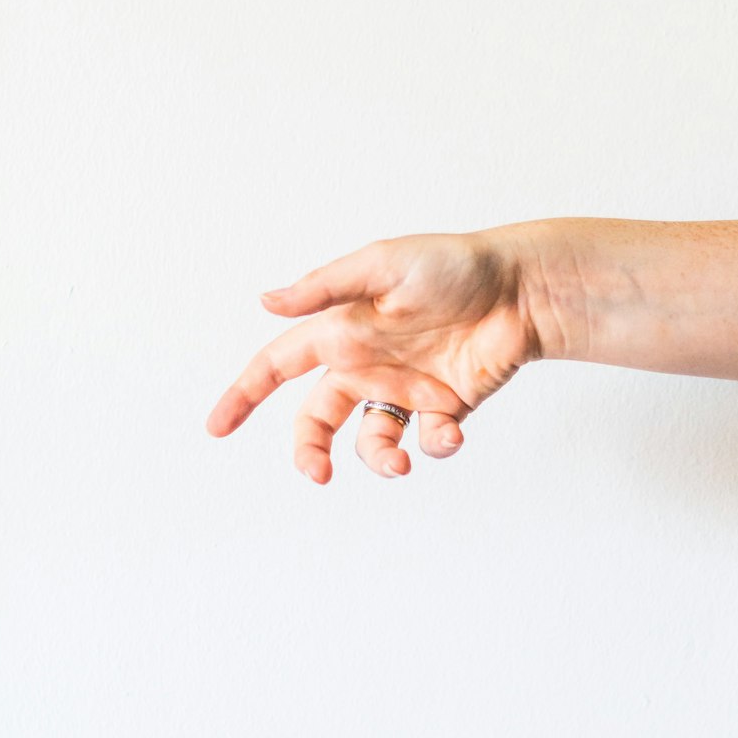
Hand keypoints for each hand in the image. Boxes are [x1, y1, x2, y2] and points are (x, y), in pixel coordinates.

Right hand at [205, 228, 539, 482]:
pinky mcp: (445, 406)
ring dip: (378, 462)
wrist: (522, 289)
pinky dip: (435, 446)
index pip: (279, 366)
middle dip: (308, 451)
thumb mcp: (382, 264)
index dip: (244, 394)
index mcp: (342, 332)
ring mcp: (406, 388)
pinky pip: (427, 440)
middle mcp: (368, 364)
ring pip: (370, 442)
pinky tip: (450, 430)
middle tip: (316, 473)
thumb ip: (325, 288)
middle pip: (317, 419)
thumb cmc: (453, 265)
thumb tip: (266, 301)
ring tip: (399, 464)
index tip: (216, 428)